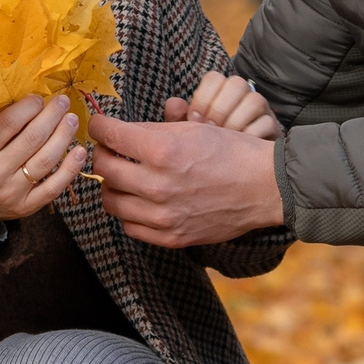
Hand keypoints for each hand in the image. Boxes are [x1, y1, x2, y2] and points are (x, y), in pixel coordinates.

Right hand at [0, 96, 86, 223]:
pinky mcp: (25, 207)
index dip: (28, 107)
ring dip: (63, 137)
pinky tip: (80, 151)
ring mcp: (11, 193)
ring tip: (72, 120)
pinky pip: (54, 188)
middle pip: (32, 139)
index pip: (8, 124)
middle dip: (51, 116)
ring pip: (46, 161)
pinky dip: (70, 169)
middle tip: (63, 102)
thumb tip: (30, 100)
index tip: (39, 98)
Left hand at [91, 111, 283, 247]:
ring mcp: (163, 215)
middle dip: (102, 153)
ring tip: (124, 177)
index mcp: (163, 150)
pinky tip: (139, 200)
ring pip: (111, 200)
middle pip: (104, 168)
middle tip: (110, 149)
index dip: (99, 126)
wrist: (264, 187)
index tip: (100, 125)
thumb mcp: (193, 128)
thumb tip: (120, 131)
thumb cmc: (232, 152)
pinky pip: (130, 226)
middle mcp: (159, 184)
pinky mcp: (171, 237)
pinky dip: (128, 212)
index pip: (109, 135)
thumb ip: (152, 130)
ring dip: (112, 185)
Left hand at [165, 70, 281, 139]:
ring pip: (255, 100)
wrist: (243, 169)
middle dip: (219, 109)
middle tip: (210, 131)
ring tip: (226, 141)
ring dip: (236, 122)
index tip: (194, 120)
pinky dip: (251, 136)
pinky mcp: (274, 127)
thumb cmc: (211, 147)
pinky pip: (267, 123)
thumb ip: (178, 120)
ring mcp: (261, 110)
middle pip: (236, 83)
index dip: (202, 98)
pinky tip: (240, 149)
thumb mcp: (190, 135)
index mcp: (220, 92)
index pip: (214, 78)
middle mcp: (243, 96)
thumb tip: (174, 104)